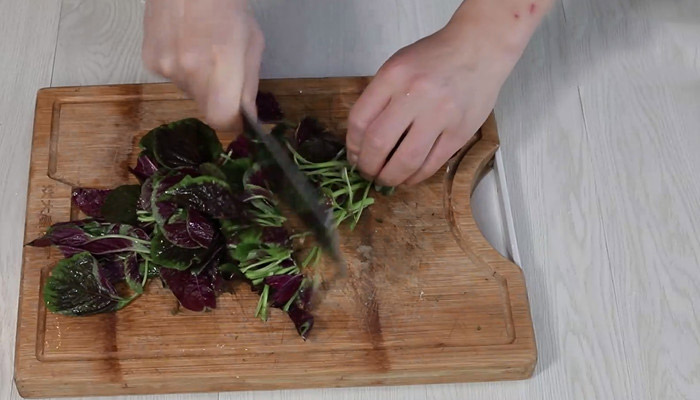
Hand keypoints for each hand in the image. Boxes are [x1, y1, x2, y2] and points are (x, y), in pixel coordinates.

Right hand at [142, 0, 263, 130]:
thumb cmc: (228, 6)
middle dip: (217, 99)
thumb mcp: (252, 43)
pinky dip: (180, 68)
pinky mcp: (150, 61)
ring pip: (188, 92)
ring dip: (198, 81)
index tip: (238, 117)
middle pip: (205, 108)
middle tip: (222, 71)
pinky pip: (171, 77)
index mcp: (221, 66)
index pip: (221, 119)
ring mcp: (166, 67)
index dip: (231, 122)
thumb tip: (246, 117)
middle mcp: (190, 71)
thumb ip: (249, 85)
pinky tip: (184, 43)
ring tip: (201, 49)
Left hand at [346, 24, 516, 185]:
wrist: (479, 48)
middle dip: (367, 166)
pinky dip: (415, 177)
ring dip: (390, 177)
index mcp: (393, 76)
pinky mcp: (459, 132)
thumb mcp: (398, 66)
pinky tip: (408, 177)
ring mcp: (440, 115)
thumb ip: (380, 97)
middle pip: (378, 143)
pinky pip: (432, 164)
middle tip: (367, 172)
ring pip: (406, 160)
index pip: (360, 120)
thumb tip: (362, 140)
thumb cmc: (435, 58)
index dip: (352, 146)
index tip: (354, 156)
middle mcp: (415, 94)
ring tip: (385, 179)